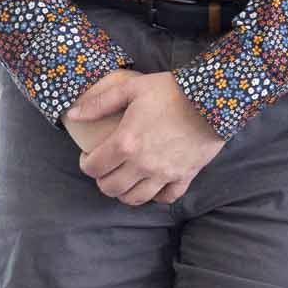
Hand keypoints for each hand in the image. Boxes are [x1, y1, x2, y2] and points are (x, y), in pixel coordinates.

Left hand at [65, 70, 227, 204]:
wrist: (215, 97)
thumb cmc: (172, 90)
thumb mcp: (133, 88)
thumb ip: (100, 103)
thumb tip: (73, 114)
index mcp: (125, 143)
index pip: (93, 168)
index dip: (86, 163)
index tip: (91, 155)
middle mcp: (142, 164)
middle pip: (110, 188)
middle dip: (103, 179)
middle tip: (108, 166)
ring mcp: (164, 173)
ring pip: (134, 199)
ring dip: (125, 191)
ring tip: (127, 178)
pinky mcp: (185, 176)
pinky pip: (166, 198)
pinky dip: (157, 195)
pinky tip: (153, 183)